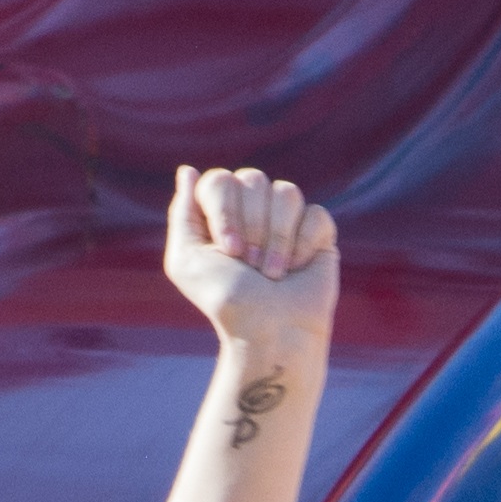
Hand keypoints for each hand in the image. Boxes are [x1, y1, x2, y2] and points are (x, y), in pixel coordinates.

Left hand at [163, 163, 338, 355]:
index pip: (219, 180)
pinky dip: (303, 245)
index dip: (224, 212)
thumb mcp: (186, 259)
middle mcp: (253, 207)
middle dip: (252, 228)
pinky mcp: (318, 230)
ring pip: (286, 192)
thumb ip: (182, 213)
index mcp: (219, 211)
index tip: (229, 251)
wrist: (271, 331)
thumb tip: (189, 170)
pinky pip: (315, 214)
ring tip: (272, 274)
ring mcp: (287, 217)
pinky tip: (298, 268)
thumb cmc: (227, 300)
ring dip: (276, 239)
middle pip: (252, 179)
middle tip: (250, 267)